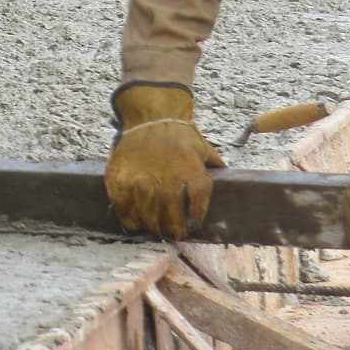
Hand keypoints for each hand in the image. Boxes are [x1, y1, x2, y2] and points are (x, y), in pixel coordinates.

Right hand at [105, 83, 226, 237]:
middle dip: (173, 227)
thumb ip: (213, 165)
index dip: (195, 218)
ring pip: (147, 210)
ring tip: (154, 230)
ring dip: (151, 224)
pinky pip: (123, 203)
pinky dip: (128, 216)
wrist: (150, 115)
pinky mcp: (121, 175)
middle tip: (172, 234)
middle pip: (171, 211)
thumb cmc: (178, 134)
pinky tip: (133, 222)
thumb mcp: (202, 148)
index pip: (197, 202)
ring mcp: (142, 175)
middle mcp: (168, 174)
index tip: (192, 227)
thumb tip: (228, 178)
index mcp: (192, 169)